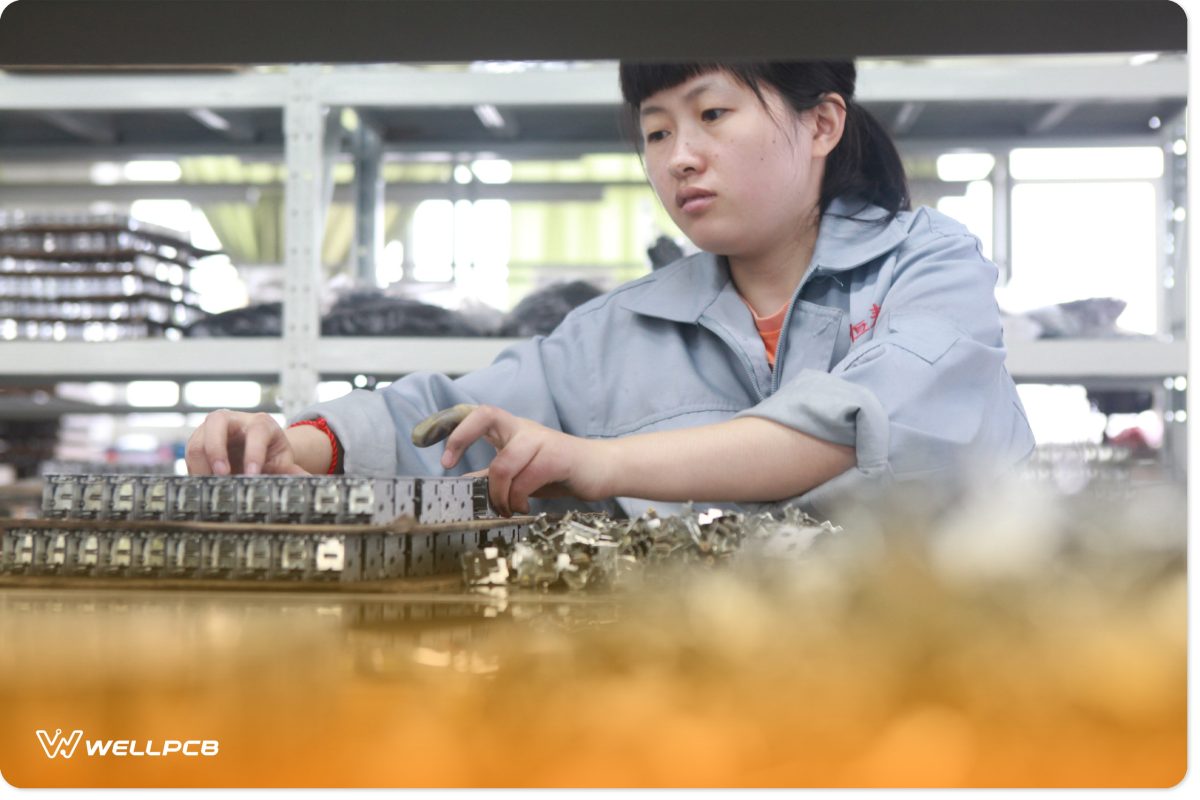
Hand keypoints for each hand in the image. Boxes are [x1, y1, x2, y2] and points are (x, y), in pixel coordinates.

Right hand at [185, 410, 310, 475]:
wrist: (256, 448)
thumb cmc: (270, 453)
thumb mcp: (283, 460)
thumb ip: (293, 471)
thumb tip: (308, 482)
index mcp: (261, 423)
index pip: (256, 432)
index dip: (253, 453)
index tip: (252, 474)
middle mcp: (233, 420)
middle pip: (217, 422)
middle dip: (217, 449)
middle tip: (222, 475)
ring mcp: (212, 428)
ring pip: (198, 439)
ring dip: (201, 464)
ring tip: (210, 486)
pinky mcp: (198, 440)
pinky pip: (190, 454)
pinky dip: (195, 470)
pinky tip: (204, 485)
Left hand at [435, 405, 612, 515]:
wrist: (602, 470)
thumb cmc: (560, 471)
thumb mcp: (521, 473)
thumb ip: (495, 476)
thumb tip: (463, 485)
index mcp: (513, 430)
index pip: (479, 415)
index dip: (455, 430)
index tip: (443, 459)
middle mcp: (524, 429)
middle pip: (486, 415)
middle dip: (461, 437)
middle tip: (450, 465)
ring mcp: (541, 440)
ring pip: (503, 464)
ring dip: (499, 494)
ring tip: (505, 508)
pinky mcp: (557, 458)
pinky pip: (526, 479)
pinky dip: (518, 499)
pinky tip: (523, 507)